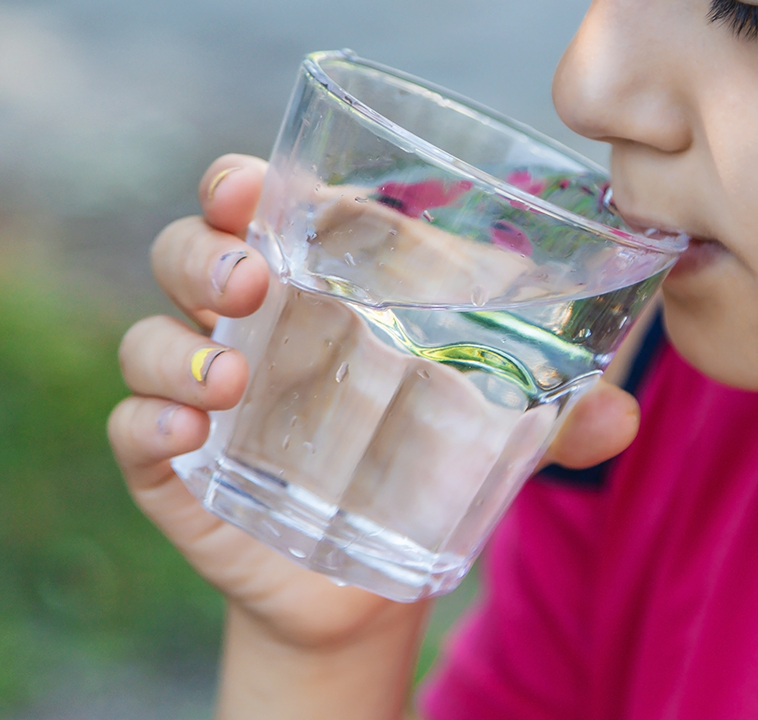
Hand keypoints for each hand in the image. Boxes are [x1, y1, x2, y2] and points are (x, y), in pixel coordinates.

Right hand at [108, 154, 642, 653]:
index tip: (250, 184)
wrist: (370, 576)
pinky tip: (188, 432)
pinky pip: (132, 429)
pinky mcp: (172, 465)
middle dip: (203, 250)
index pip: (254, 201)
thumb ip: (562, 414)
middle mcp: (244, 321)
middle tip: (252, 278)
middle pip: (186, 250)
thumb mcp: (496, 425)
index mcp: (313, 279)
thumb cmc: (426, 455)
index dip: (239, 181)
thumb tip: (625, 414)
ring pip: (146, 334)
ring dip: (174, 344)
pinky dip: (148, 421)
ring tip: (226, 377)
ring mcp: (199, 389)